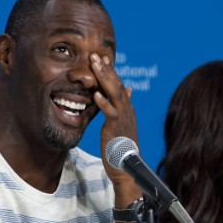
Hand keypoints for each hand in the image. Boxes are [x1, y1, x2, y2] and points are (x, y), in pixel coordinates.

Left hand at [90, 53, 140, 196]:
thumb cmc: (122, 146)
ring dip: (104, 78)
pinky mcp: (117, 128)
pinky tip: (95, 94)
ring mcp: (123, 118)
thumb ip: (123, 106)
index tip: (101, 58)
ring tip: (94, 65)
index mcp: (127, 108)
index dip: (110, 71)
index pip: (118, 85)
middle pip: (117, 84)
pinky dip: (103, 103)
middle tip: (95, 55)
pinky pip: (111, 113)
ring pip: (115, 93)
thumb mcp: (122, 123)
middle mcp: (127, 110)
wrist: (126, 167)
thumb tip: (128, 90)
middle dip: (106, 69)